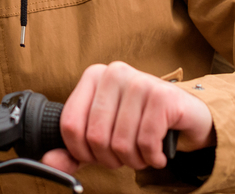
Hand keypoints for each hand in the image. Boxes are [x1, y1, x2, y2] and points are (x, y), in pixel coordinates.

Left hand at [42, 61, 215, 173]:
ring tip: (143, 153)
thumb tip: (48, 162)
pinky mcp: (163, 96)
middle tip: (125, 156)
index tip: (97, 155)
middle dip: (111, 159)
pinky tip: (158, 154)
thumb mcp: (103, 136)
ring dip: (134, 161)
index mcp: (94, 76)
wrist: (185, 117)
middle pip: (96, 137)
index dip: (81, 152)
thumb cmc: (139, 123)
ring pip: (121, 143)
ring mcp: (140, 81)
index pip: (70, 124)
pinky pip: (146, 142)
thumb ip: (74, 151)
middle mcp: (115, 73)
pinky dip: (153, 158)